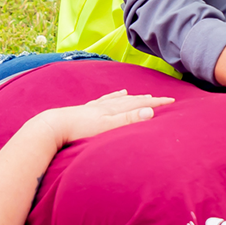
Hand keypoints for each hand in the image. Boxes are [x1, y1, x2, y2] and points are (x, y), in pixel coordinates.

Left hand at [35, 90, 173, 146]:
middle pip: (133, 100)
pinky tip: (118, 94)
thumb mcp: (108, 127)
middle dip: (149, 99)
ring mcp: (97, 106)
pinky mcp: (88, 110)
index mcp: (115, 109)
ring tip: (143, 95)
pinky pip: (107, 99)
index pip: (141, 104)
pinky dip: (116, 95)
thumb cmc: (80, 130)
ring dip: (134, 97)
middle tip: (163, 98)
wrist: (53, 126)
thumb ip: (129, 119)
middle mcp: (107, 105)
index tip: (172, 101)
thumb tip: (151, 112)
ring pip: (121, 99)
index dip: (157, 103)